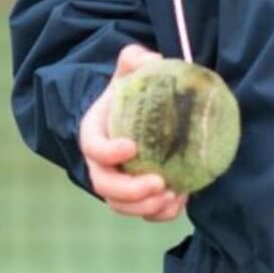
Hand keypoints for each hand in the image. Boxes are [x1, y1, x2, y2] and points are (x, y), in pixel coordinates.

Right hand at [79, 44, 188, 222]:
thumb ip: (135, 58)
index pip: (93, 147)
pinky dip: (160, 214)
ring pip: (121, 206)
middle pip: (104, 185)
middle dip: (130, 190)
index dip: (108, 152)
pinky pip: (143, 213)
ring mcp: (116, 183)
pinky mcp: (135, 196)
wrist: (139, 113)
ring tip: (172, 196)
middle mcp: (100, 164)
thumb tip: (153, 59)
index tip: (131, 147)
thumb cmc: (133, 91)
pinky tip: (180, 202)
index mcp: (95, 132)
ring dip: (145, 207)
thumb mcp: (131, 69)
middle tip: (159, 183)